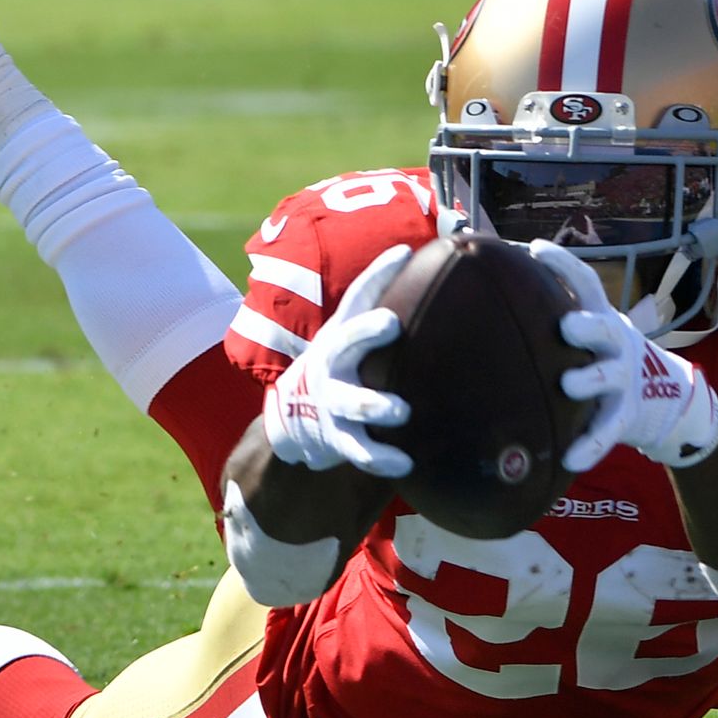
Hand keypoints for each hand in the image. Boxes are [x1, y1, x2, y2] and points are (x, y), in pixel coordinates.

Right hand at [262, 245, 414, 477]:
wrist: (290, 422)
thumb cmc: (337, 370)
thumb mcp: (347, 338)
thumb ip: (378, 313)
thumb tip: (428, 270)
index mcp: (340, 335)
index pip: (357, 298)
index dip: (378, 274)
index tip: (403, 253)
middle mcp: (332, 364)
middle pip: (345, 341)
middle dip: (365, 331)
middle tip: (391, 323)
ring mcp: (332, 401)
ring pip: (352, 402)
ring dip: (375, 405)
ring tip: (400, 412)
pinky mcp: (337, 437)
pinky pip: (359, 450)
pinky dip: (380, 458)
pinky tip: (404, 463)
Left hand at [529, 241, 717, 471]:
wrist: (665, 400)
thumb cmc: (604, 359)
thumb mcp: (591, 333)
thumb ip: (556, 315)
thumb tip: (494, 293)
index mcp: (604, 320)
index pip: (587, 284)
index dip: (564, 265)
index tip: (536, 250)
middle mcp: (617, 345)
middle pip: (607, 329)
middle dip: (588, 326)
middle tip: (566, 326)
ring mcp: (624, 381)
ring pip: (609, 379)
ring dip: (590, 380)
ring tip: (569, 385)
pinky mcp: (625, 416)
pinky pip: (607, 432)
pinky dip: (590, 447)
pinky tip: (569, 461)